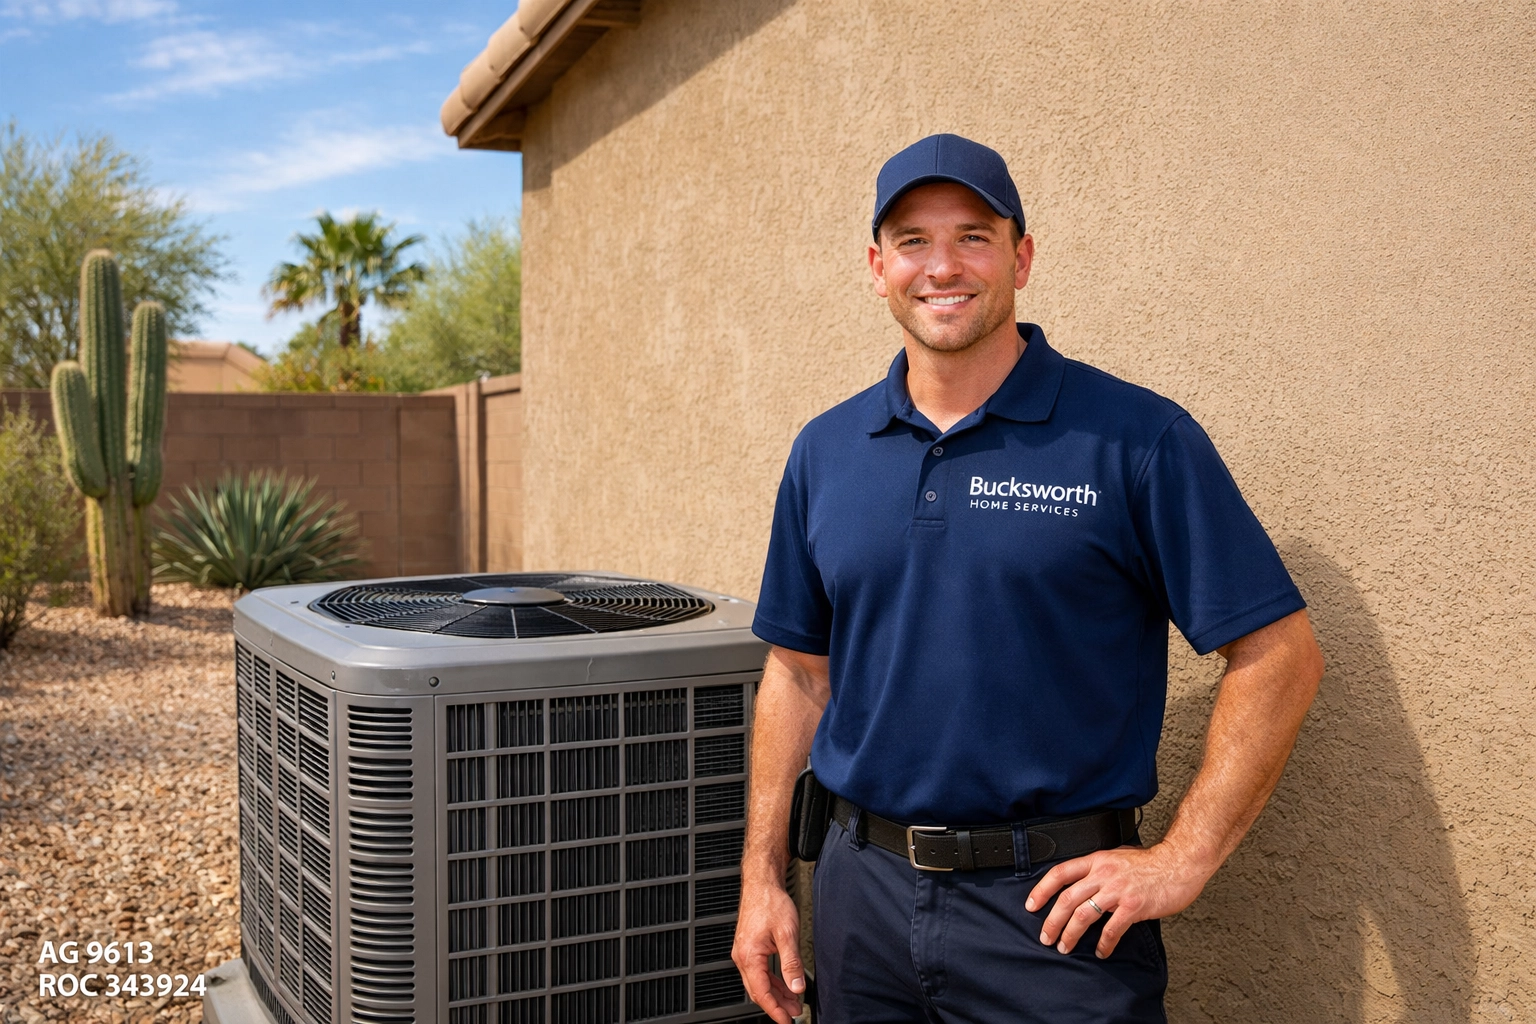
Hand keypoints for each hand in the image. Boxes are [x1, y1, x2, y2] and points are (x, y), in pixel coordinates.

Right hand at [733, 875, 805, 1023]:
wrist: (762, 883)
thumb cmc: (770, 902)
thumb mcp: (787, 934)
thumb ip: (792, 963)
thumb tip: (797, 987)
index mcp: (749, 955)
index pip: (761, 992)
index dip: (775, 1010)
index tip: (787, 1021)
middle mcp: (742, 956)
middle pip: (758, 990)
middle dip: (777, 1005)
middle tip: (794, 1014)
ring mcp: (744, 952)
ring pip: (759, 982)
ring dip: (776, 994)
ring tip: (794, 1002)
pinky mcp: (750, 948)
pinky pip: (760, 971)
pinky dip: (773, 981)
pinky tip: (785, 985)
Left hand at [1026, 843, 1210, 957]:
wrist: (1179, 863)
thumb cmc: (1151, 862)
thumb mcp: (1117, 856)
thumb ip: (1099, 868)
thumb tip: (1082, 881)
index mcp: (1097, 860)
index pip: (1060, 873)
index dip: (1042, 890)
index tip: (1031, 906)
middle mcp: (1103, 874)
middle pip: (1068, 898)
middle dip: (1052, 921)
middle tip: (1046, 937)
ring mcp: (1118, 890)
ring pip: (1084, 914)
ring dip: (1071, 934)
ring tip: (1065, 947)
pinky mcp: (1134, 906)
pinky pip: (1112, 928)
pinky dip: (1104, 943)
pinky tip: (1101, 951)